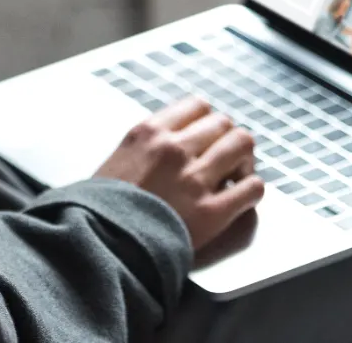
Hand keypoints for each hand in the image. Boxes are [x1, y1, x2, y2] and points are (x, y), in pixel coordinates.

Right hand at [94, 97, 262, 252]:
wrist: (98, 245)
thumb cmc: (102, 208)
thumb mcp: (117, 158)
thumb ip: (148, 144)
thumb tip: (177, 139)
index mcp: (149, 132)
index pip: (198, 105)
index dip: (207, 121)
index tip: (207, 135)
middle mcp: (174, 149)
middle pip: (224, 123)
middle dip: (227, 139)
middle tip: (225, 158)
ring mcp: (194, 179)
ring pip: (243, 145)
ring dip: (243, 159)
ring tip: (237, 175)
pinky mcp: (211, 212)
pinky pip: (252, 187)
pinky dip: (252, 189)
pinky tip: (242, 197)